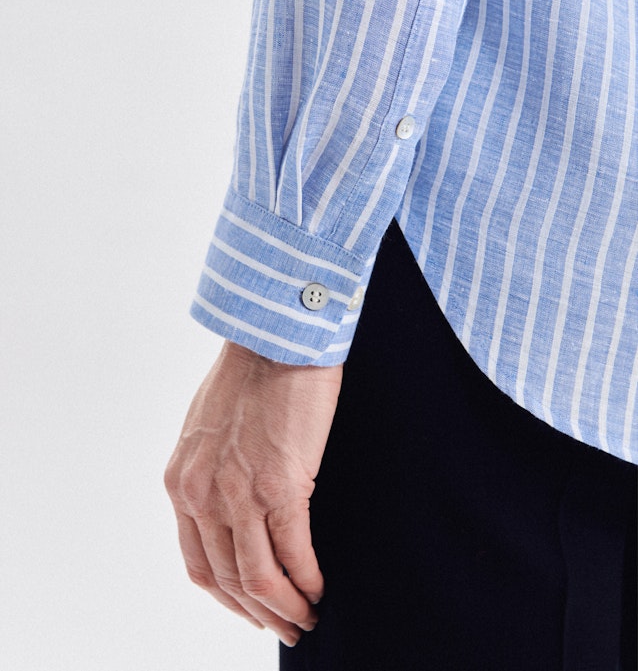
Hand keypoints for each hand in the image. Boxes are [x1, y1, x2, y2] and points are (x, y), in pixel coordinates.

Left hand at [164, 340, 342, 646]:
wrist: (275, 338)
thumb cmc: (249, 373)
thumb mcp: (206, 428)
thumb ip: (209, 472)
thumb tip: (230, 507)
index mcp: (181, 483)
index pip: (198, 563)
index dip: (228, 596)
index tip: (251, 607)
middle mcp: (203, 495)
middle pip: (229, 580)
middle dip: (259, 612)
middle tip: (285, 625)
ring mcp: (240, 494)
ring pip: (260, 578)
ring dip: (286, 607)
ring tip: (307, 616)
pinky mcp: (283, 485)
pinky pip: (294, 554)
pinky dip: (309, 580)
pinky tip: (321, 586)